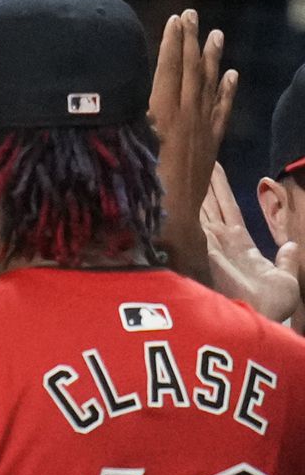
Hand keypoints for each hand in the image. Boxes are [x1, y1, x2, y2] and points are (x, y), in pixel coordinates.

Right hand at [149, 9, 237, 279]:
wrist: (170, 227)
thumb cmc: (139, 194)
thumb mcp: (124, 156)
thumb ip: (123, 125)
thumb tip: (111, 101)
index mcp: (164, 118)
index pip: (169, 71)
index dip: (172, 44)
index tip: (174, 20)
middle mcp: (187, 119)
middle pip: (191, 71)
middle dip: (191, 41)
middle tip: (193, 15)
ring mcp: (202, 132)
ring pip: (210, 86)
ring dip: (212, 58)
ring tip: (216, 34)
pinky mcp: (211, 148)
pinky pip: (221, 112)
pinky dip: (227, 92)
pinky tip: (231, 75)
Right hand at [201, 162, 299, 322]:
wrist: (258, 319)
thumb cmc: (271, 306)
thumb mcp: (287, 278)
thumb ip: (286, 261)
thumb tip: (292, 246)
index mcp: (242, 248)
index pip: (229, 212)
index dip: (222, 191)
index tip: (215, 169)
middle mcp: (222, 244)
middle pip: (209, 206)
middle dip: (203, 182)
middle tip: (194, 156)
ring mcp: (211, 245)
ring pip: (200, 208)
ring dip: (194, 185)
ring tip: (185, 159)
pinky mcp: (206, 248)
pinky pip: (198, 219)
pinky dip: (189, 202)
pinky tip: (182, 183)